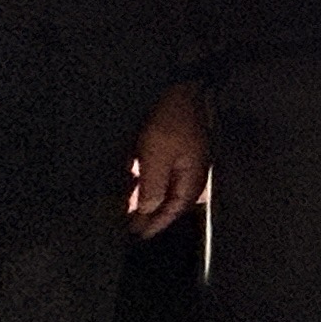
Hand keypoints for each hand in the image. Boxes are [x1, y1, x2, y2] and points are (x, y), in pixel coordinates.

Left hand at [127, 84, 208, 237]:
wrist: (181, 85)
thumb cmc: (171, 122)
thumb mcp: (157, 156)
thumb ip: (153, 187)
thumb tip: (149, 212)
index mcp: (192, 175)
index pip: (176, 208)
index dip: (157, 223)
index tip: (140, 235)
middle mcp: (191, 169)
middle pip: (171, 199)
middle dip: (152, 213)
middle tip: (131, 226)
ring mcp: (184, 157)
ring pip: (165, 185)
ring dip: (147, 197)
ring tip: (128, 207)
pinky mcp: (174, 146)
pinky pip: (161, 170)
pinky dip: (148, 180)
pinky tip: (133, 180)